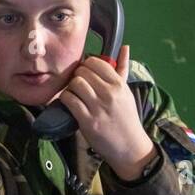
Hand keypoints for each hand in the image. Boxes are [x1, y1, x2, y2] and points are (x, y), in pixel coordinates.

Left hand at [56, 45, 155, 180]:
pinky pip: (69, 100)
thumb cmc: (126, 117)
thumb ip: (123, 69)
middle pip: (82, 72)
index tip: (85, 73)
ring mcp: (97, 107)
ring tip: (73, 94)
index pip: (96, 62)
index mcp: (119, 84)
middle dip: (76, 76)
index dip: (86, 65)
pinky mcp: (87, 120)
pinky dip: (65, 99)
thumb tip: (124, 47)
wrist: (129, 146)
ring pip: (74, 84)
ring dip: (70, 87)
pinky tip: (68, 103)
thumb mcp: (127, 92)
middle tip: (77, 85)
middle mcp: (109, 93)